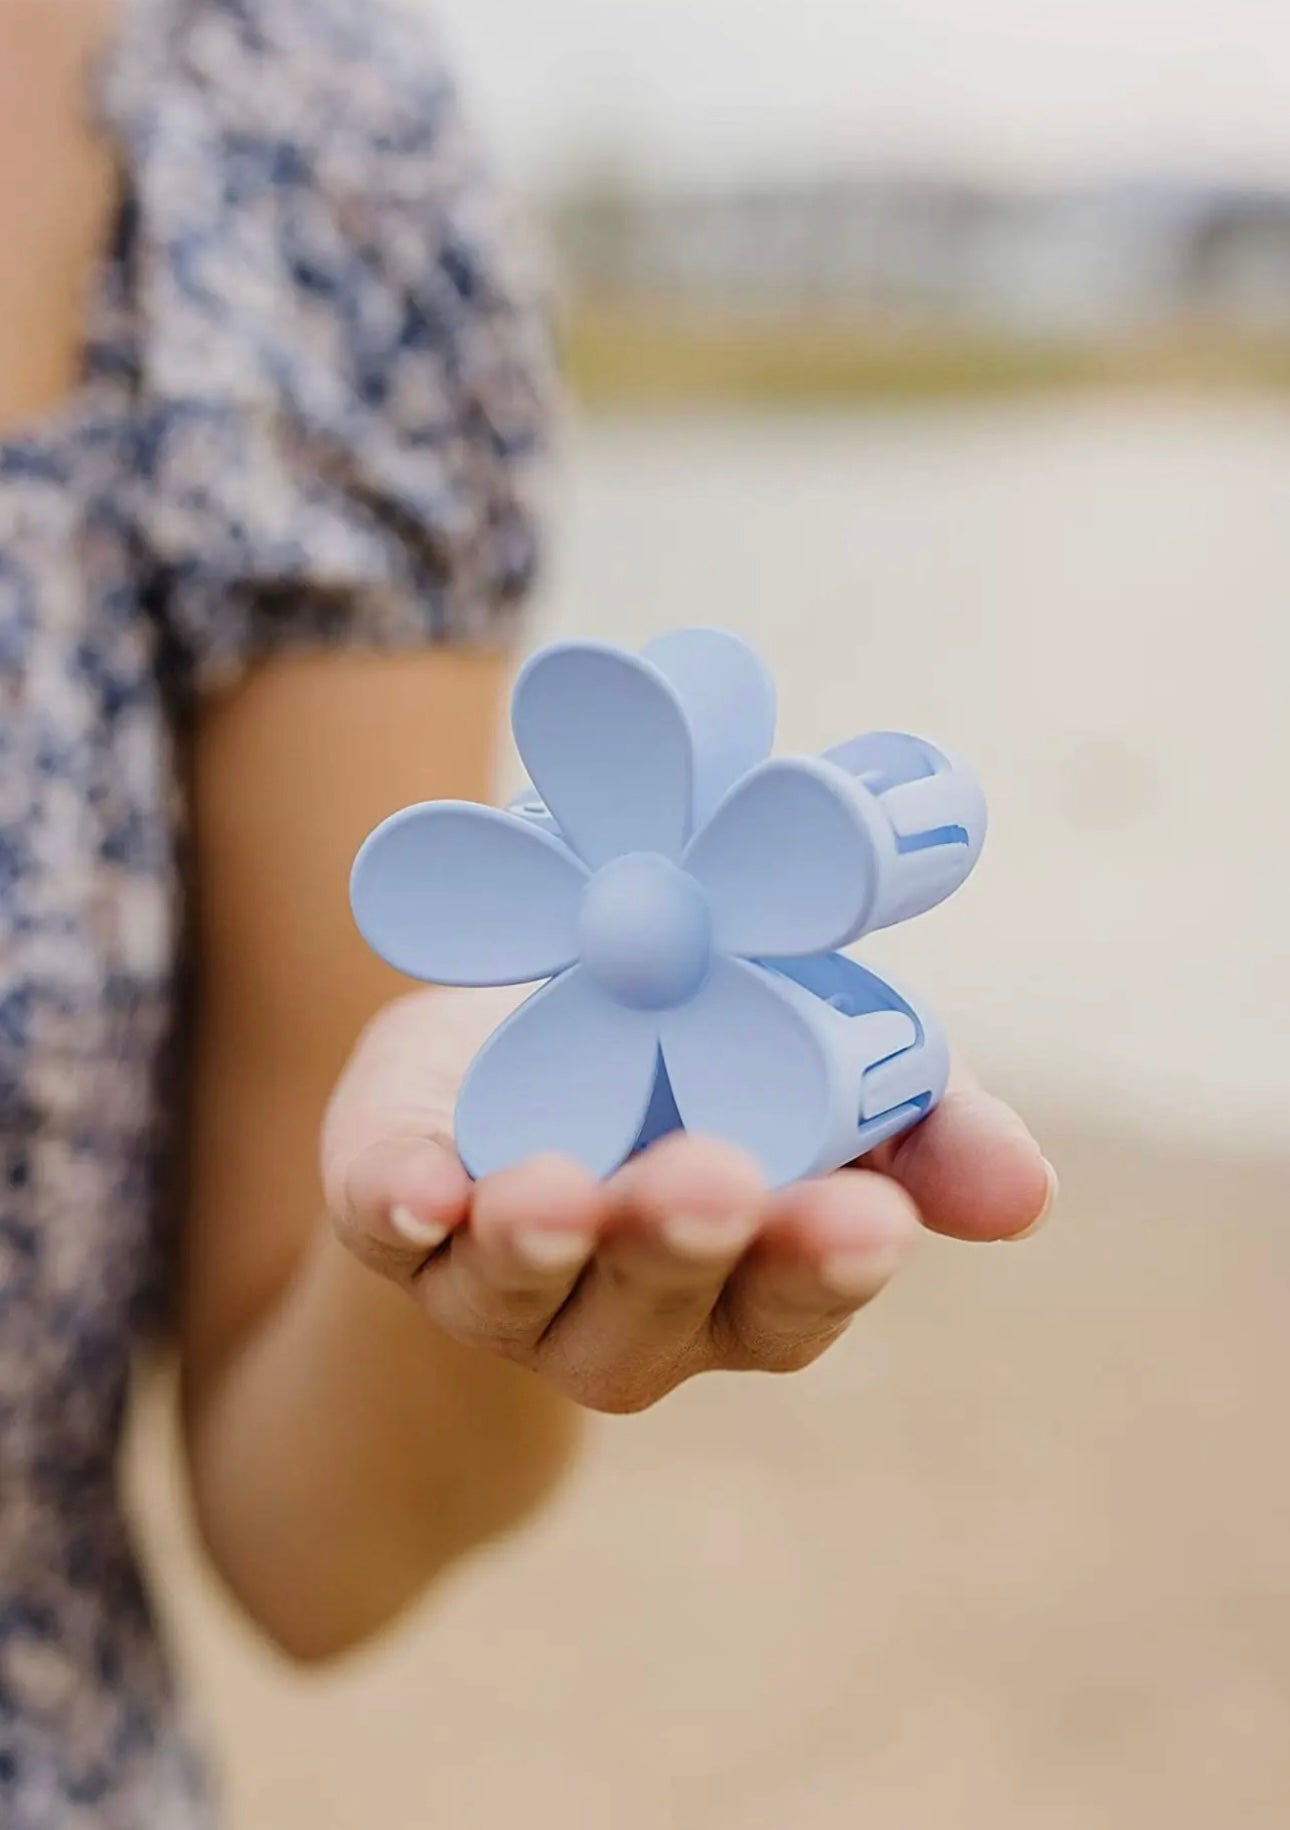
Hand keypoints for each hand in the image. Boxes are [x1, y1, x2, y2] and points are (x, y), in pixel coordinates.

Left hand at [323, 988, 1056, 1415]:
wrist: (526, 1034)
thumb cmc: (705, 1061)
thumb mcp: (822, 1065)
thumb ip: (920, 1126)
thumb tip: (1027, 1191)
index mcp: (742, 1279)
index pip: (793, 1302)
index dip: (827, 1266)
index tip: (871, 1219)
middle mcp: (621, 1307)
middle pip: (653, 1308)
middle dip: (683, 1247)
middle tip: (718, 1180)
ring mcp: (498, 1277)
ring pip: (517, 1285)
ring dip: (540, 1241)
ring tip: (560, 1190)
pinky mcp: (393, 1209)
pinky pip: (386, 1224)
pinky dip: (398, 1206)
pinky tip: (414, 1189)